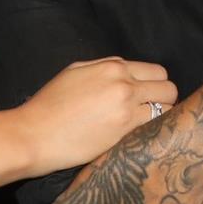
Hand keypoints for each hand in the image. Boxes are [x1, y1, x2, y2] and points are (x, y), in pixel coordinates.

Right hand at [15, 56, 177, 175]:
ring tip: (146, 127)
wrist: (34, 134)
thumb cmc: (49, 104)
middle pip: (168, 87)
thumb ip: (103, 68)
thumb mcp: (75, 72)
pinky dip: (154, 132)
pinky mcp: (124, 132)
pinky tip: (142, 137)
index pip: (156, 71)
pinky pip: (156, 128)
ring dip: (162, 117)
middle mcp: (124, 83)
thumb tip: (124, 72)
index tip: (147, 97)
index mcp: (112, 66)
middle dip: (164, 99)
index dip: (154, 85)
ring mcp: (126, 107)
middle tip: (150, 112)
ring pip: (168, 109)